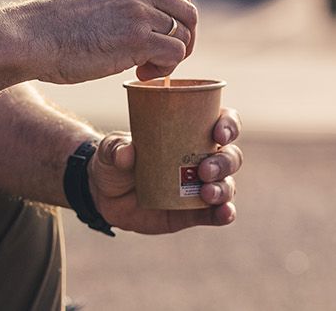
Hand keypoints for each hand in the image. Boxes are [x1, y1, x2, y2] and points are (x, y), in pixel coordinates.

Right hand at [13, 0, 197, 83]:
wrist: (30, 37)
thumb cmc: (54, 24)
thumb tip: (145, 16)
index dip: (177, 20)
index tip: (159, 39)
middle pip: (189, 14)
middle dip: (183, 39)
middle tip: (159, 59)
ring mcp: (140, 11)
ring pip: (183, 36)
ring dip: (169, 58)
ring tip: (142, 69)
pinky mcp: (137, 38)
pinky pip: (175, 53)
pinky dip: (164, 69)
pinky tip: (140, 74)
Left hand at [87, 109, 241, 234]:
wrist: (104, 196)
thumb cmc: (114, 160)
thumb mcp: (110, 148)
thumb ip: (116, 148)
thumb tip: (127, 153)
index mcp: (190, 132)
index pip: (221, 122)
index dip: (228, 125)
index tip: (218, 134)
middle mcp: (202, 158)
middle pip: (230, 156)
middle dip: (224, 162)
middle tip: (204, 170)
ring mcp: (201, 186)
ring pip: (227, 185)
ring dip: (224, 189)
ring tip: (207, 193)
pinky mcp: (194, 213)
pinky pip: (216, 213)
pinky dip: (224, 213)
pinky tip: (224, 214)